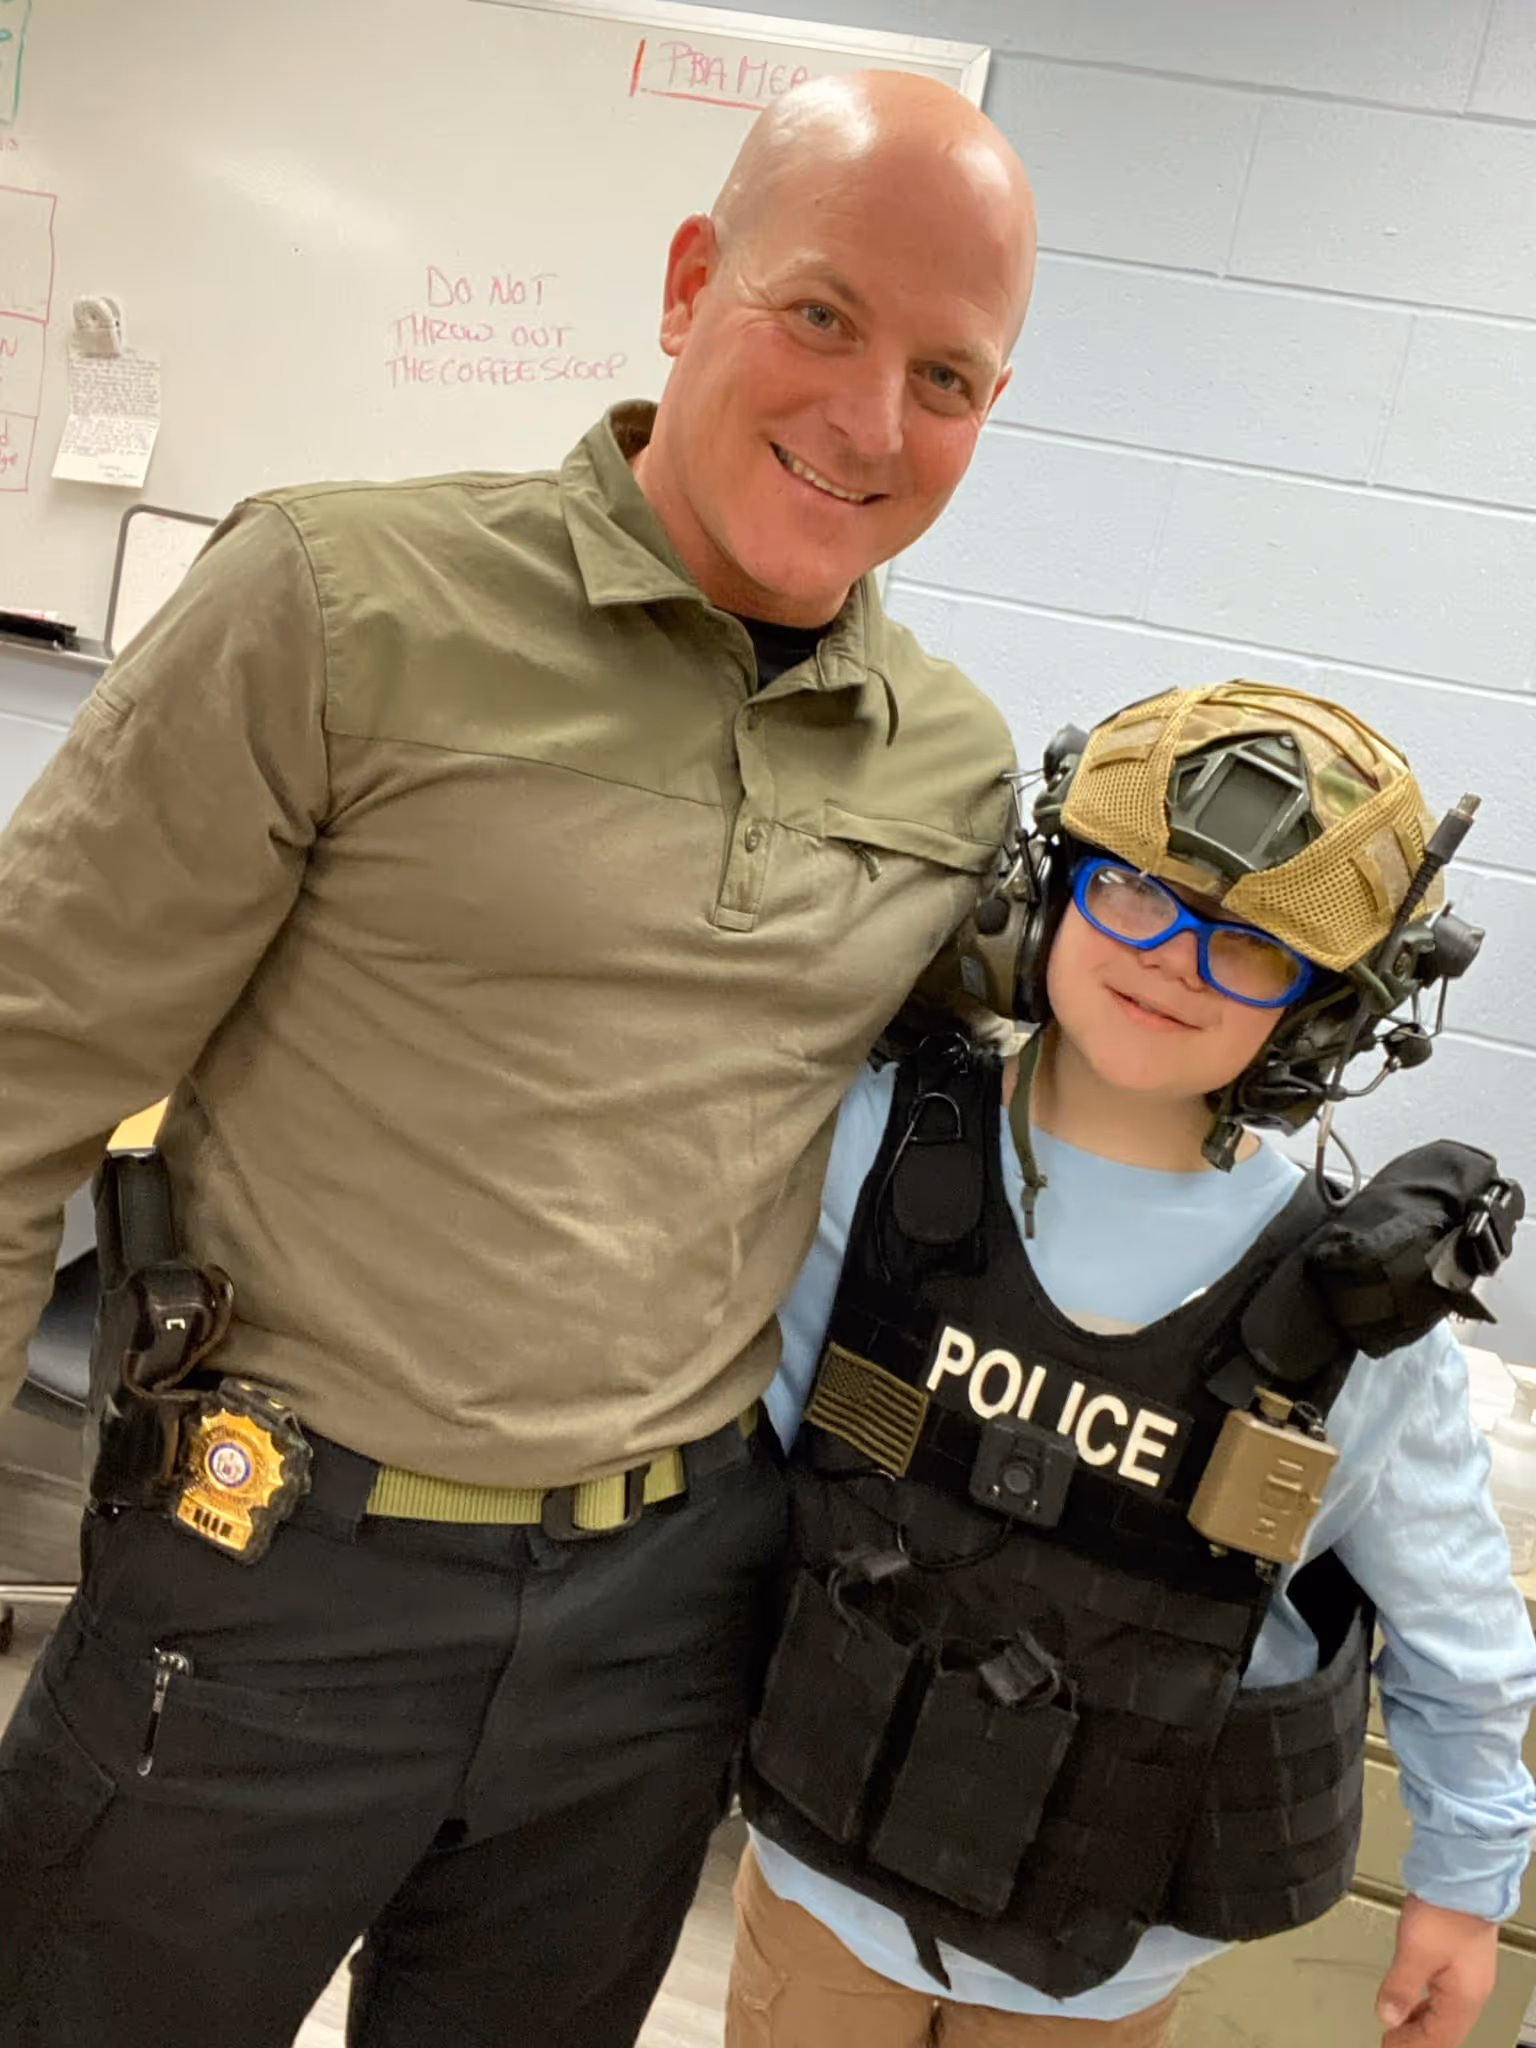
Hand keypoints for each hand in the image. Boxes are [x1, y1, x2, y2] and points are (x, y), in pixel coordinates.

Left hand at [1375, 1894, 1499, 2046]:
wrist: (1465, 1875)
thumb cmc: (1444, 1911)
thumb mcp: (1414, 1952)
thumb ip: (1400, 1987)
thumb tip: (1387, 2016)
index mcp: (1463, 1997)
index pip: (1438, 2038)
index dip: (1412, 2046)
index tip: (1389, 2047)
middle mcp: (1472, 1989)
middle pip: (1445, 2029)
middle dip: (1418, 2038)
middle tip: (1393, 2042)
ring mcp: (1470, 1973)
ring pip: (1446, 2011)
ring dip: (1423, 2021)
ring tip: (1400, 2024)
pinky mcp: (1464, 1955)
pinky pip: (1446, 1993)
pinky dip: (1428, 2003)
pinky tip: (1415, 1997)